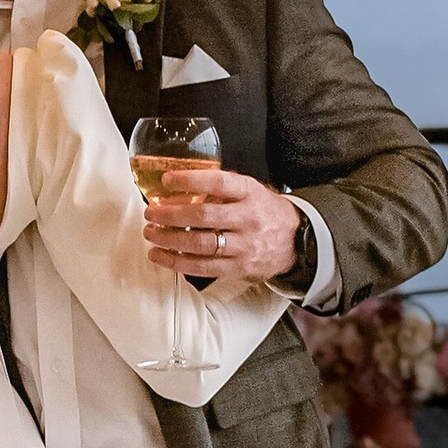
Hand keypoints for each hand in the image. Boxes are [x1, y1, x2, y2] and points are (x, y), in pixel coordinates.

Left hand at [140, 165, 302, 281]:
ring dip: (169, 239)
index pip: (218, 182)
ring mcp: (245, 245)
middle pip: (204, 216)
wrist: (296, 240)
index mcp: (249, 192)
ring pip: (200, 244)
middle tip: (151, 212)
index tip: (166, 181)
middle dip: (170, 215)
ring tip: (151, 233)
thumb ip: (218, 187)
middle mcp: (248, 218)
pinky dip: (177, 262)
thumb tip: (176, 186)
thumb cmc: (262, 210)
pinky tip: (160, 255)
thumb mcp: (248, 190)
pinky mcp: (239, 268)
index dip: (190, 180)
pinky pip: (203, 268)